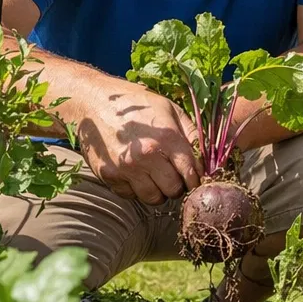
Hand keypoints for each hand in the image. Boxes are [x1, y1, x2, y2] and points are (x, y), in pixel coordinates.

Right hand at [73, 81, 201, 203]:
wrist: (92, 102)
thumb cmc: (135, 103)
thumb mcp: (169, 108)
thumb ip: (191, 132)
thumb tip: (210, 156)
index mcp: (166, 138)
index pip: (191, 173)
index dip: (196, 179)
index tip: (194, 177)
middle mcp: (147, 156)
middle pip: (174, 190)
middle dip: (178, 186)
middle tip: (174, 176)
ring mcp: (126, 169)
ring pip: (153, 198)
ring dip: (158, 191)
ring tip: (156, 176)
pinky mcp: (109, 176)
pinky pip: (131, 195)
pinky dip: (137, 189)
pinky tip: (137, 173)